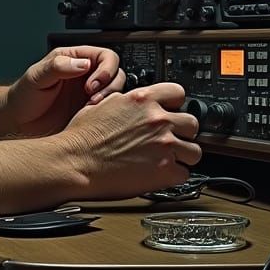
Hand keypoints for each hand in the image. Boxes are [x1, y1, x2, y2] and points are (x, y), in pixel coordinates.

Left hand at [4, 45, 125, 137]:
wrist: (17, 121)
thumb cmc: (23, 95)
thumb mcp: (36, 76)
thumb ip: (58, 67)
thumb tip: (83, 64)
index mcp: (74, 59)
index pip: (105, 56)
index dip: (106, 68)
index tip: (92, 83)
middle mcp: (85, 75)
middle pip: (115, 72)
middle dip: (110, 85)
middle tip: (92, 97)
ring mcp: (89, 94)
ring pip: (115, 91)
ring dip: (109, 99)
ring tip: (91, 107)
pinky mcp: (90, 112)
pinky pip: (108, 110)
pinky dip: (106, 113)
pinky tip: (91, 117)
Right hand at [57, 82, 201, 197]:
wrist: (74, 161)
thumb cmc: (82, 136)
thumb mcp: (103, 103)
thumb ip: (126, 100)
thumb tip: (133, 102)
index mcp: (142, 99)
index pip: (179, 93)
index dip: (175, 105)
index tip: (171, 113)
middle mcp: (157, 119)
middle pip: (191, 123)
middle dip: (182, 133)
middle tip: (169, 140)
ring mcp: (164, 145)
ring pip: (195, 151)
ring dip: (183, 156)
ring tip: (167, 160)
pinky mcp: (165, 171)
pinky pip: (184, 174)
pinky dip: (174, 176)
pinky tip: (160, 175)